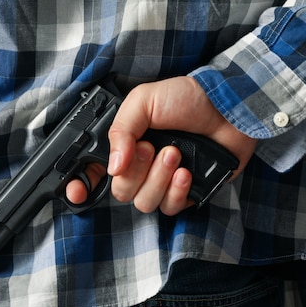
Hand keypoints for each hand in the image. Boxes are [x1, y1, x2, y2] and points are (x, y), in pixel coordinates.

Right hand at [66, 76, 256, 214]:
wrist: (227, 108)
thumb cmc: (187, 99)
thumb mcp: (143, 101)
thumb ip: (120, 130)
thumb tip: (113, 167)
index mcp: (125, 146)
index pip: (94, 173)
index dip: (81, 186)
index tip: (78, 192)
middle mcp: (140, 167)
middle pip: (120, 192)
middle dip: (135, 171)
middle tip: (152, 147)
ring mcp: (163, 182)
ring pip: (144, 203)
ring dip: (158, 178)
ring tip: (175, 154)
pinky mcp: (186, 193)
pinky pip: (170, 208)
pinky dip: (177, 191)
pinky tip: (187, 172)